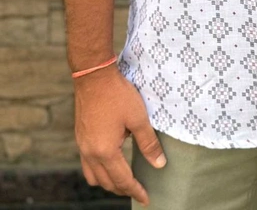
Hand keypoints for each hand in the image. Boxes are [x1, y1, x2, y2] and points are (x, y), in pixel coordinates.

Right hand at [74, 63, 166, 206]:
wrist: (93, 76)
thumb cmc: (117, 95)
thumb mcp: (138, 118)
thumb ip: (148, 143)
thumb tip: (159, 164)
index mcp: (105, 151)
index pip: (122, 180)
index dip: (135, 191)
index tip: (146, 198)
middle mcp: (90, 153)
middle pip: (106, 182)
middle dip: (122, 189)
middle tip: (138, 190)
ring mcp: (82, 145)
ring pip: (93, 176)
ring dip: (108, 182)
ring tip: (123, 180)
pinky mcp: (80, 136)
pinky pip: (86, 164)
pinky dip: (98, 170)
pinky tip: (109, 162)